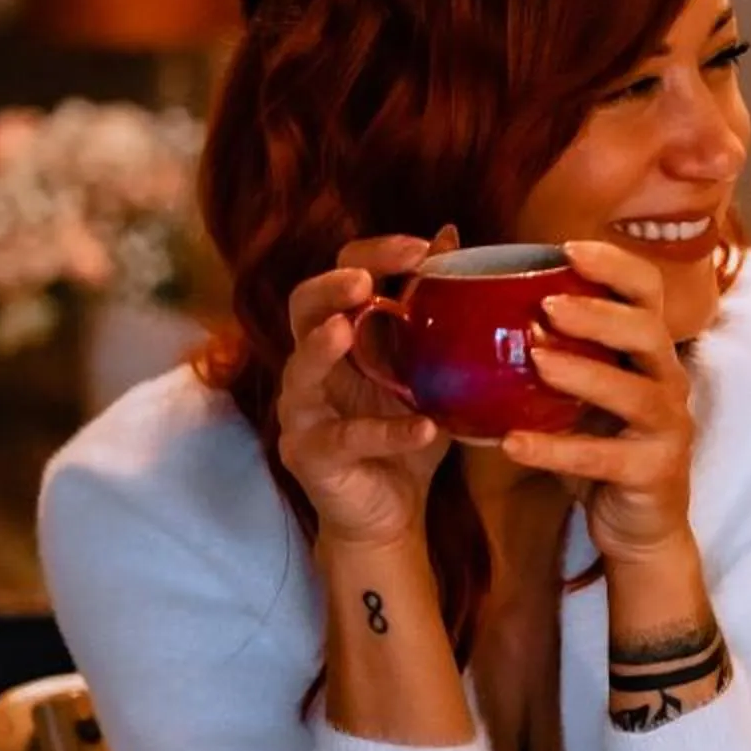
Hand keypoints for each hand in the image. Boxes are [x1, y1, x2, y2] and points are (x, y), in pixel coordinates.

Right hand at [277, 231, 454, 551]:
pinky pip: (345, 438)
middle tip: (364, 280)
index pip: (342, 274)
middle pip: (302, 307)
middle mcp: (313, 365)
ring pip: (298, 369)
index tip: (422, 248)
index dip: (374, 254)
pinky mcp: (309, 455)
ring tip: (348, 327)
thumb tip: (452, 236)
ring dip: (321, 347)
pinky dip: (387, 432)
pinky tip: (425, 427)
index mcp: (344, 335)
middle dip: (331, 287)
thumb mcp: (433, 370)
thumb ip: (438, 312)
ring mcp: (303, 410)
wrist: (395, 514)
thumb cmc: (410, 435)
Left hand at [501, 237, 697, 565]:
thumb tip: (474, 308)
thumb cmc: (601, 447)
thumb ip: (550, 353)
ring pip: (635, 393)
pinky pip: (603, 458)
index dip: (615, 266)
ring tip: (536, 360)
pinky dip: (557, 450)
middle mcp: (668, 382)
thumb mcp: (578, 395)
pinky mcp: (653, 472)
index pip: (647, 293)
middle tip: (547, 304)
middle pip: (647, 333)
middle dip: (599, 314)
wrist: (639, 527)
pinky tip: (513, 444)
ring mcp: (667, 428)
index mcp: (650, 353)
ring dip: (584, 373)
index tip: (567, 247)